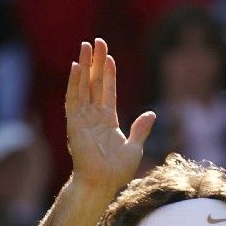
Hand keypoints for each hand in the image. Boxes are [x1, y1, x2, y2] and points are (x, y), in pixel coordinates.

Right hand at [65, 38, 154, 195]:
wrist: (101, 183)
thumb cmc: (117, 171)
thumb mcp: (134, 147)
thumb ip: (141, 129)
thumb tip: (151, 113)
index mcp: (108, 121)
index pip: (108, 91)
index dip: (108, 74)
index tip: (109, 57)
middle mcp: (94, 116)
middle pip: (94, 83)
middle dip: (96, 62)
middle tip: (97, 41)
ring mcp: (83, 118)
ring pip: (83, 86)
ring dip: (84, 66)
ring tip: (86, 46)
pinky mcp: (74, 123)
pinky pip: (73, 99)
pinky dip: (75, 83)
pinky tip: (77, 66)